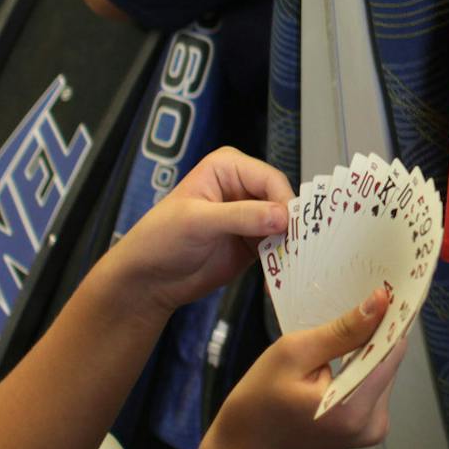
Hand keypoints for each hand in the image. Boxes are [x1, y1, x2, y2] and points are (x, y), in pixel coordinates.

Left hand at [105, 147, 293, 320]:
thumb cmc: (160, 239)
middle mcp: (244, 189)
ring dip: (291, 246)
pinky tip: (282, 279)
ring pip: (286, 227)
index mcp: (229, 168)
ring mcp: (251, 217)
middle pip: (283, 202)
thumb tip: (282, 217)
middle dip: (291, 225)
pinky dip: (283, 262)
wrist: (148, 280)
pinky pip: (279, 249)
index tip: (290, 227)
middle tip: (300, 249)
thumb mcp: (197, 222)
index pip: (269, 179)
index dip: (283, 201)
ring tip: (295, 266)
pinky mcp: (254, 243)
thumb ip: (240, 216)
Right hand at [204, 291, 402, 448]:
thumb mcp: (293, 353)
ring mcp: (373, 429)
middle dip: (373, 334)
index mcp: (354, 407)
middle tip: (349, 311)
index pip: (392, 350)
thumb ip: (343, 330)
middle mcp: (374, 422)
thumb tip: (381, 302)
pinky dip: (359, 369)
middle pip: (389, 360)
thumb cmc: (260, 400)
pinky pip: (373, 385)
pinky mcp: (369, 428)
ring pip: (383, 370)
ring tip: (333, 342)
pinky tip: (334, 363)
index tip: (382, 290)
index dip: (389, 318)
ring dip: (365, 351)